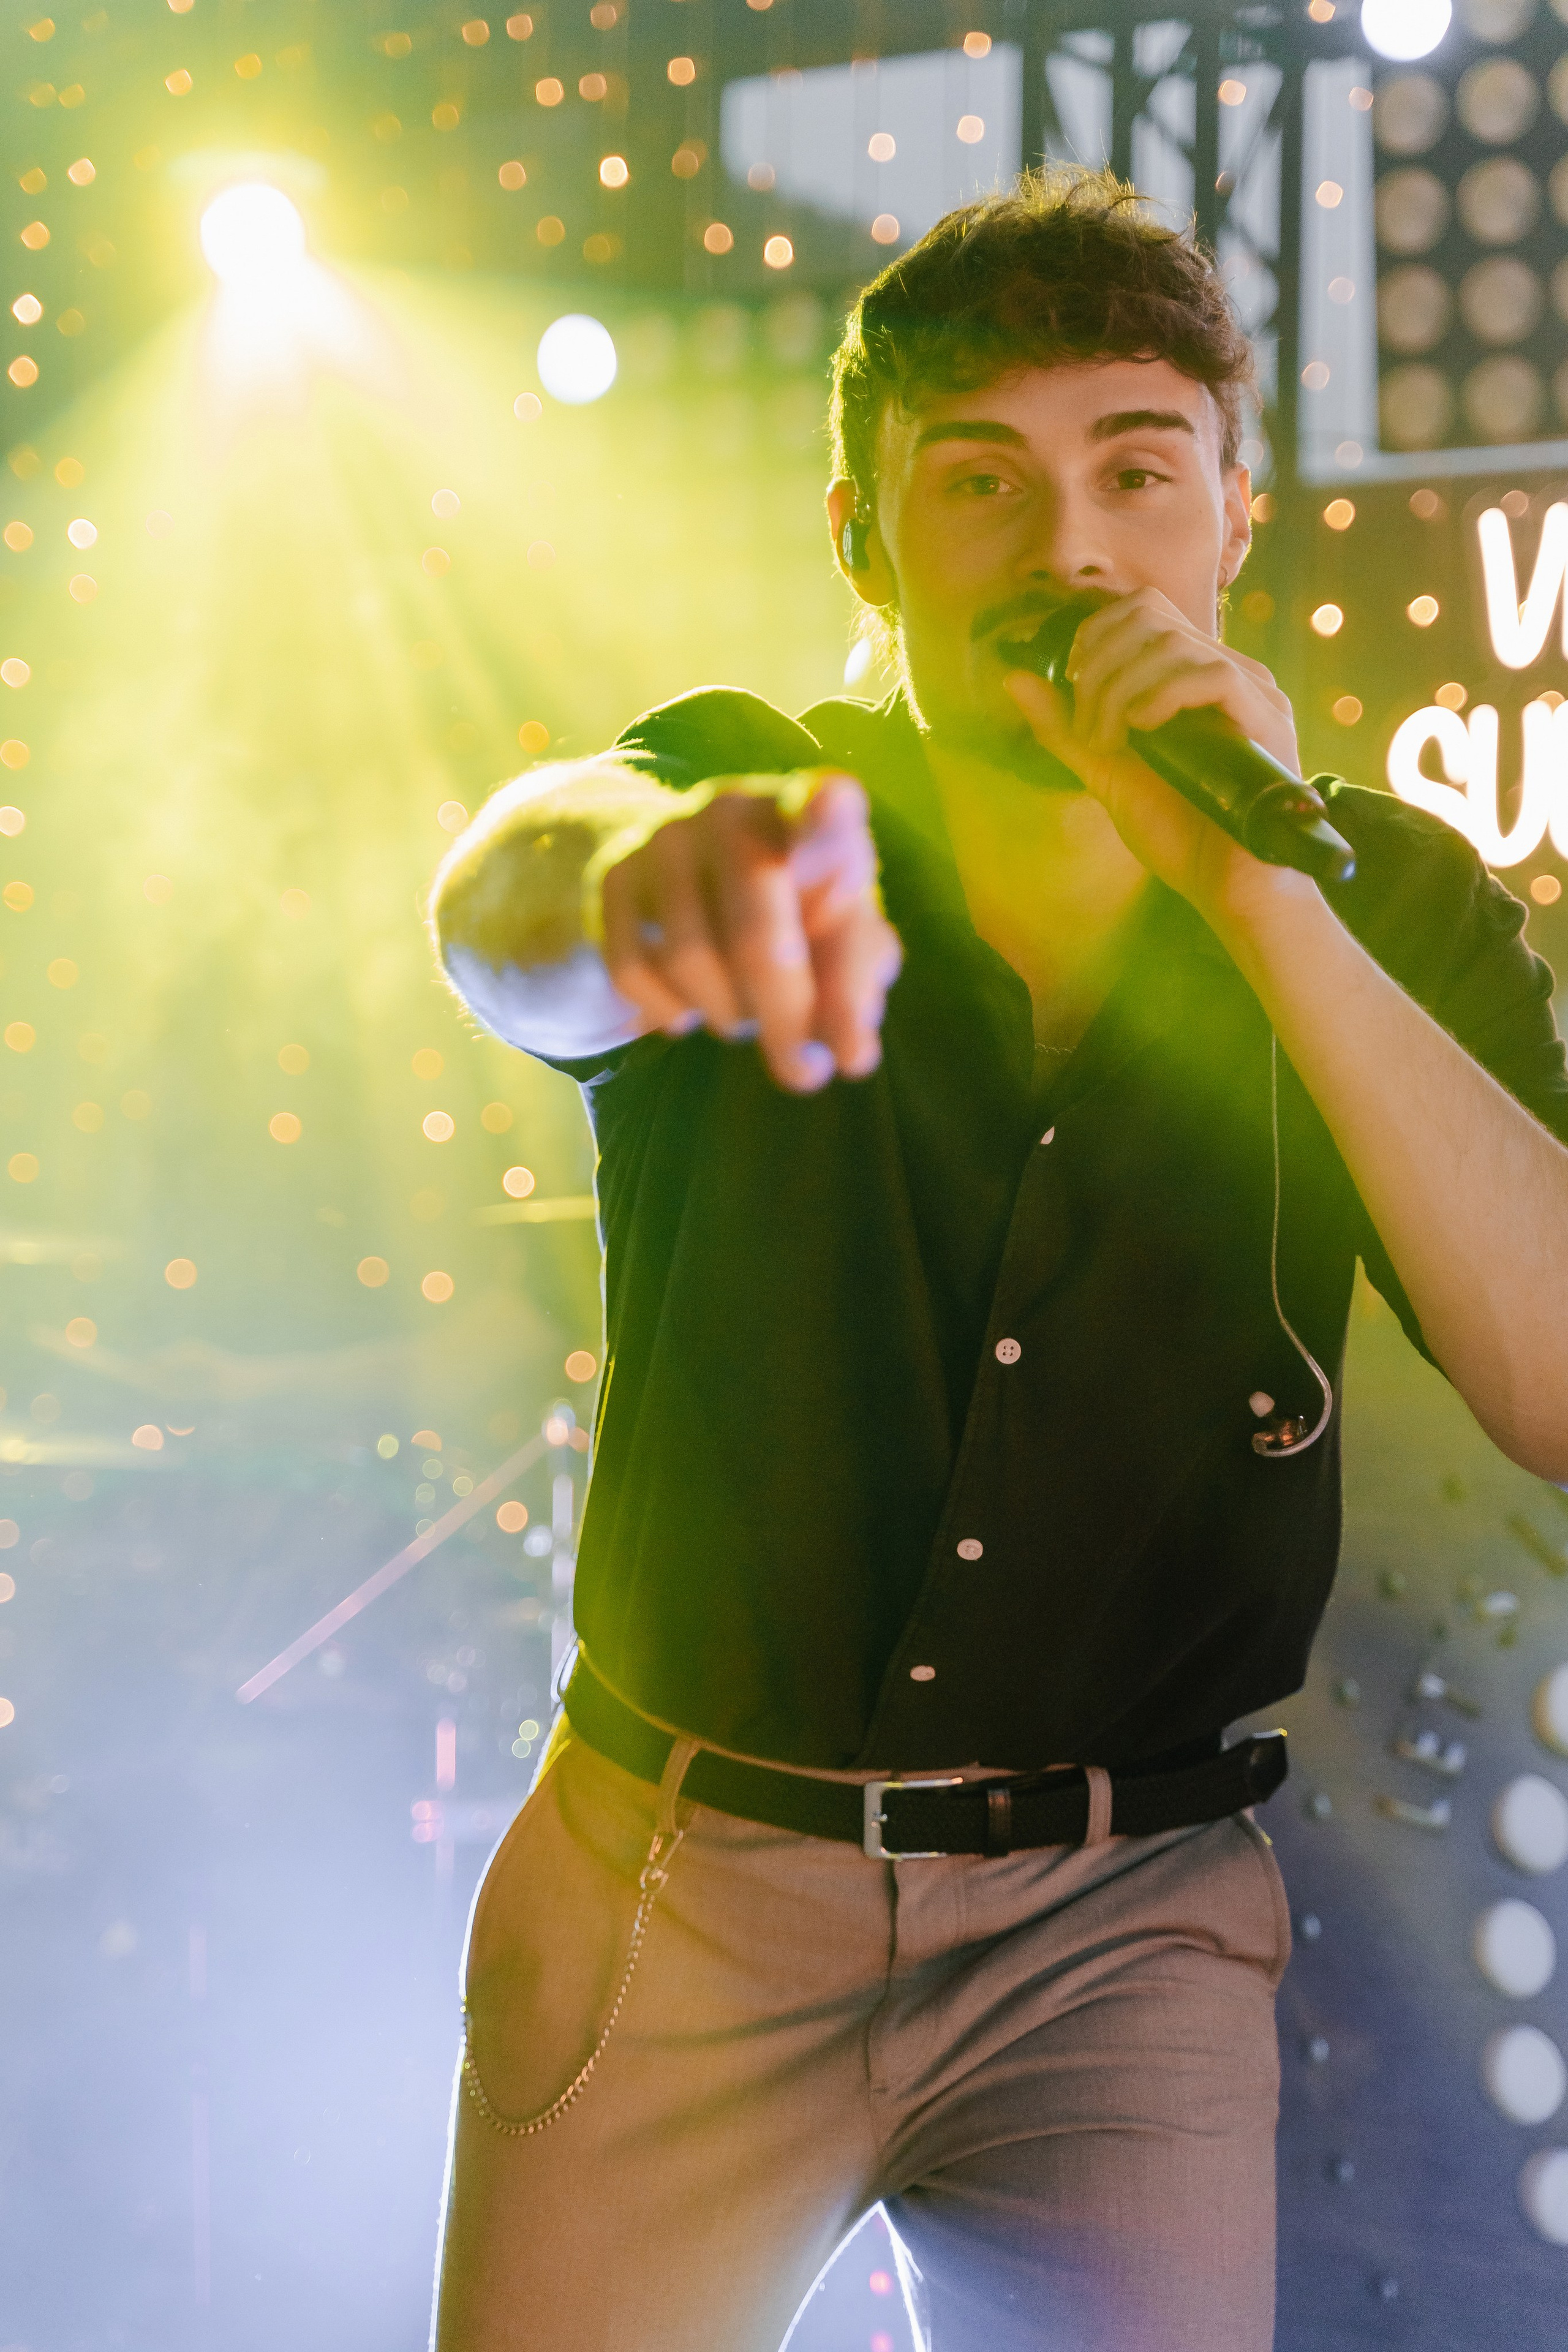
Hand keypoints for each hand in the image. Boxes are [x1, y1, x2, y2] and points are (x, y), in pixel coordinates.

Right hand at [599, 770, 902, 1092]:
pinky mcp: (614, 875)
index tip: (840, 871)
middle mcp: (736, 810)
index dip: (829, 835)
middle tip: (804, 1072)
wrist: (688, 871)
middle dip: (787, 1017)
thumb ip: (856, 987)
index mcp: (809, 810)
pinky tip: (690, 1011)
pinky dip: (670, 1012)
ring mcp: (667, 838)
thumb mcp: (837, 933)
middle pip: (757, 932)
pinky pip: (634, 972)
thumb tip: (850, 1053)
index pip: (828, 804)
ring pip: (692, 962)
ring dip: (729, 1016)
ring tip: (746, 1016)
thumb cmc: (793, 908)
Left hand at [1003, 589, 1308, 930]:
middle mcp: (1227, 669)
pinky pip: (1211, 675)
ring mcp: (1253, 690)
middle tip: (1090, 729)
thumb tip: (1014, 676)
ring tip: (1112, 743)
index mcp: (1192, 674)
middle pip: (1149, 614)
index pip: (1141, 608)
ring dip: (1121, 690)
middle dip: (1099, 666)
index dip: (1094, 638)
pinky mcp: (1268, 717)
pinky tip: (1145, 731)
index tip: (1074, 692)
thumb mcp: (1105, 771)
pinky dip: (1163, 696)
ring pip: (1172, 643)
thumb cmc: (1177, 834)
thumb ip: (1063, 725)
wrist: (1229, 888)